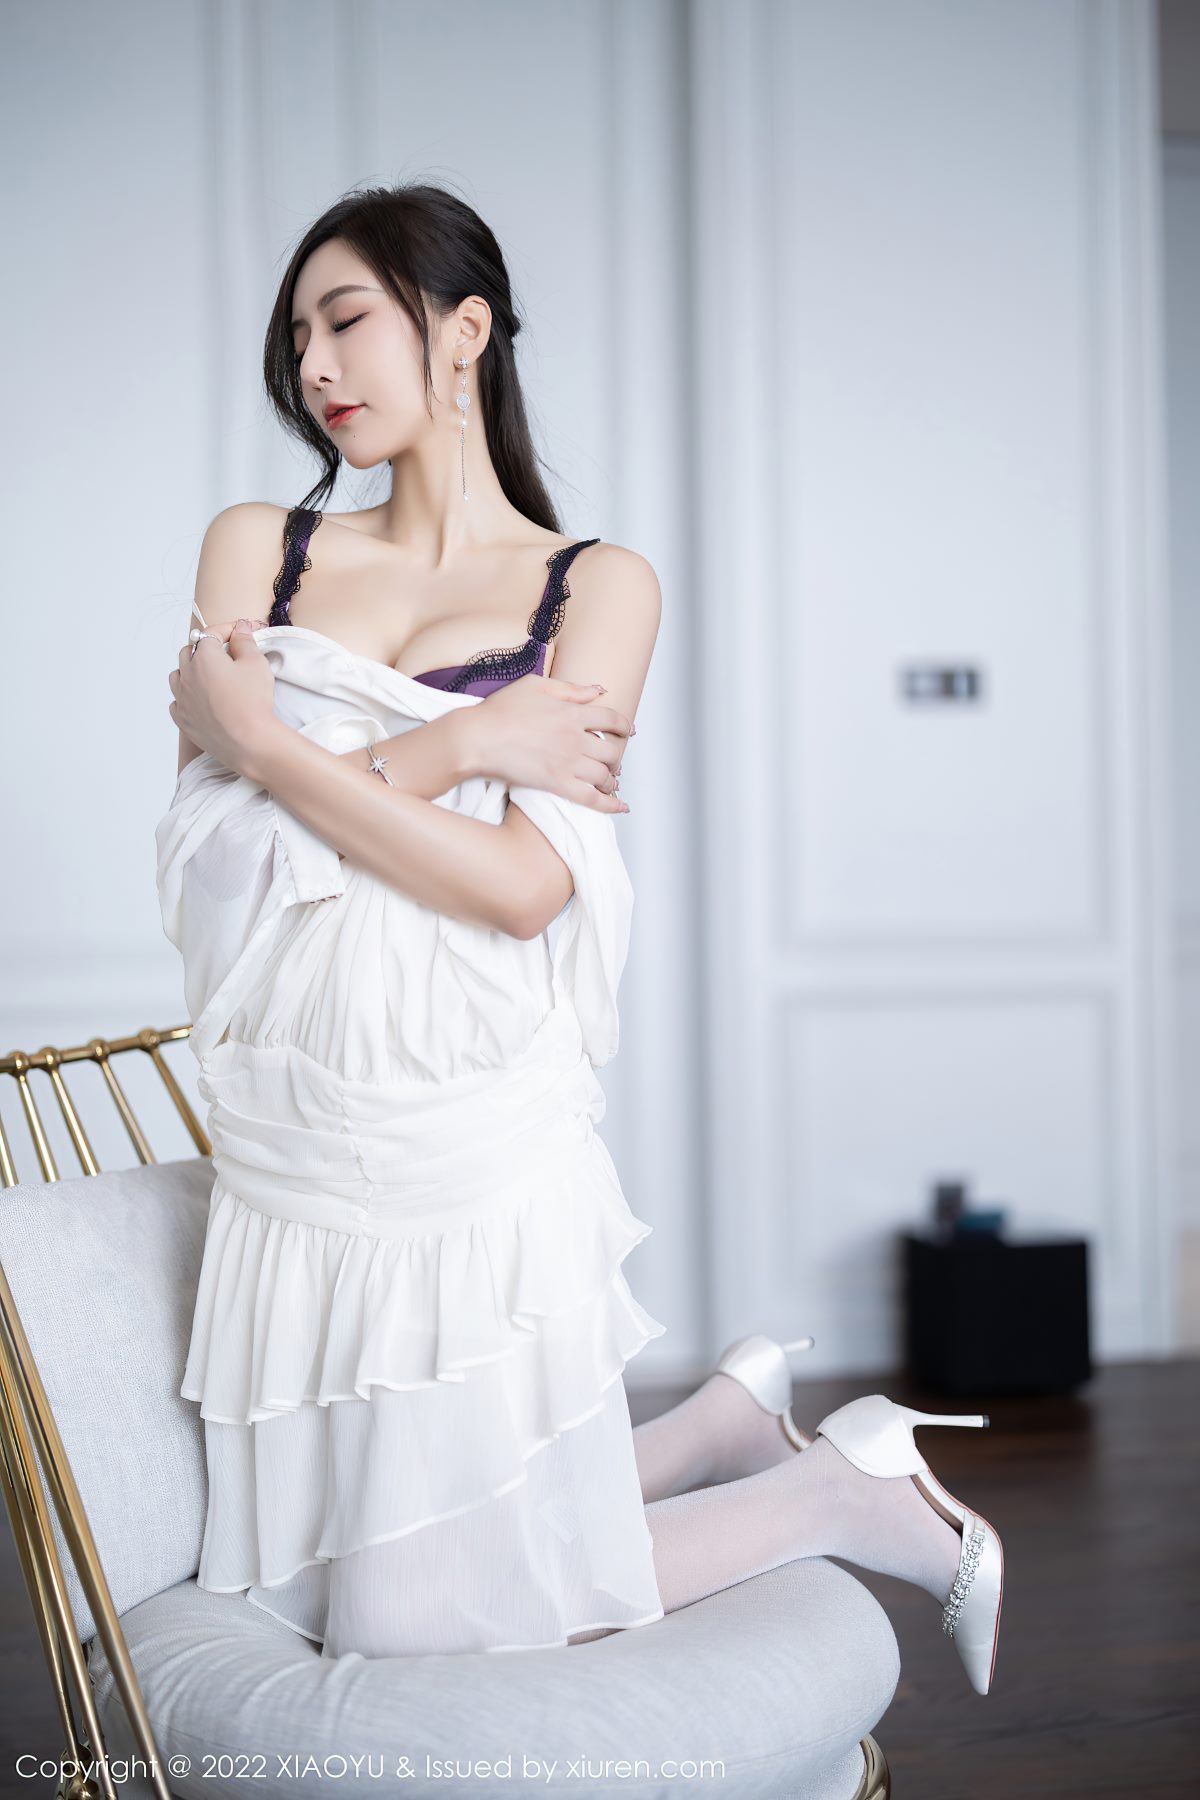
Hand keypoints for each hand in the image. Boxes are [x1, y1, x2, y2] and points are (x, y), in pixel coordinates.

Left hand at [168, 616, 275, 775]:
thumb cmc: (253, 701)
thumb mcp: (256, 663)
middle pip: (189, 652)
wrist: (249, 740)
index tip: (241, 633)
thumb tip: (240, 630)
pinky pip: (177, 702)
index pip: (211, 634)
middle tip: (225, 654)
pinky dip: (185, 697)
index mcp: (203, 657)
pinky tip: (198, 700)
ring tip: (207, 676)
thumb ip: (245, 642)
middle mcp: (187, 675)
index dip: (227, 630)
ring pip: (177, 676)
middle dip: (205, 648)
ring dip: (190, 672)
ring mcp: (182, 699)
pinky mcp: (183, 720)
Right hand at [470, 673, 632, 811]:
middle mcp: (576, 738)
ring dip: (611, 779)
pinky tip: (620, 807)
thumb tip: (598, 689)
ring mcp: (568, 762)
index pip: (613, 719)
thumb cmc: (499, 710)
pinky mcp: (557, 784)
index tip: (629, 731)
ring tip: (609, 782)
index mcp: (573, 712)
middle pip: (613, 751)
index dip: (625, 727)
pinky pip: (592, 799)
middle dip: (616, 757)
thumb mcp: (535, 686)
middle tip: (612, 761)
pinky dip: (610, 805)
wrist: (477, 737)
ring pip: (605, 775)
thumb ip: (570, 688)